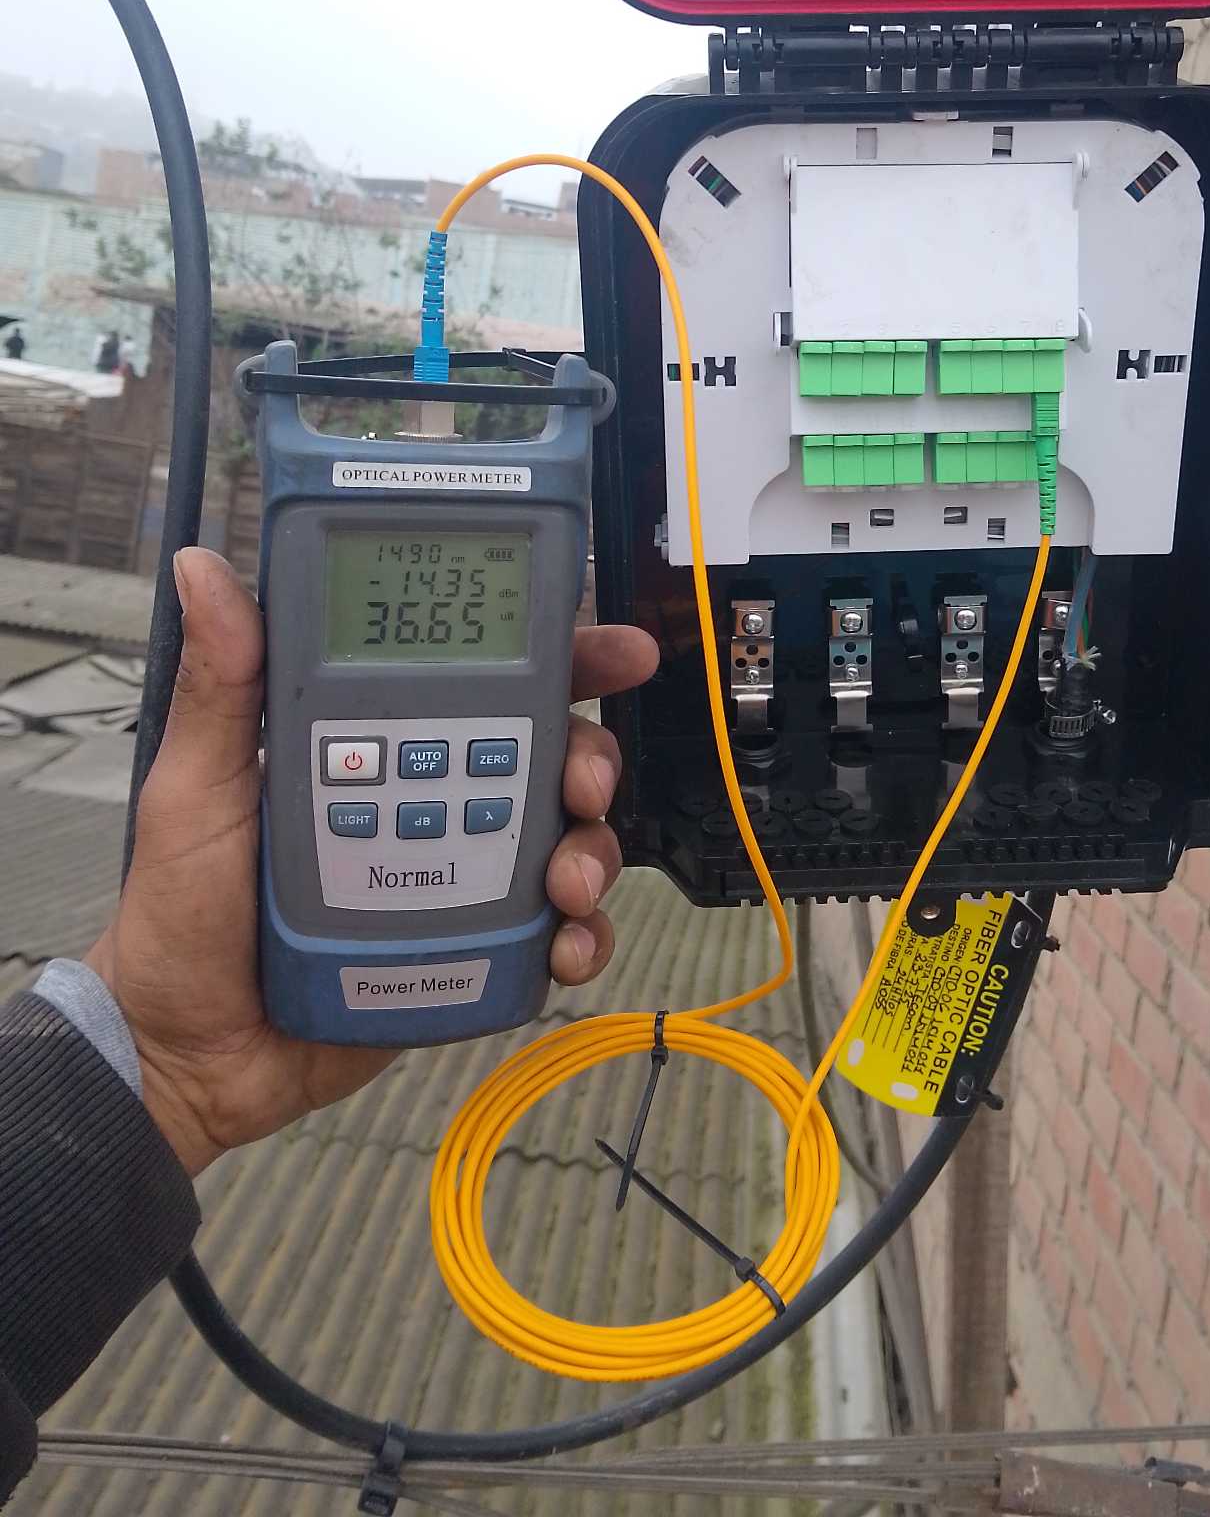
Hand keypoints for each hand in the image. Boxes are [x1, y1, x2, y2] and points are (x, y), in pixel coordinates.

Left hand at [85, 548, 657, 1176]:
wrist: (185, 1052)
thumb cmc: (181, 911)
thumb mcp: (197, 785)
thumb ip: (222, 684)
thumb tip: (204, 570)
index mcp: (382, 740)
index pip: (484, 679)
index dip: (562, 656)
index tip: (616, 650)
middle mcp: (437, 797)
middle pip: (552, 754)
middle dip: (593, 759)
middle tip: (585, 783)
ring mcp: (462, 874)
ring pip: (568, 841)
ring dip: (592, 852)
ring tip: (564, 883)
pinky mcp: (474, 951)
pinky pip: (553, 936)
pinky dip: (579, 938)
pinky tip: (564, 944)